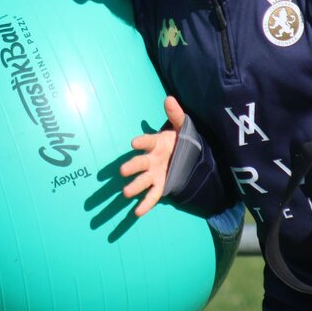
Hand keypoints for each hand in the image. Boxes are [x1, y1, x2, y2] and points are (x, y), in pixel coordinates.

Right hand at [120, 96, 185, 216]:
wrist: (188, 154)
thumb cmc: (181, 139)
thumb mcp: (182, 126)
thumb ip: (176, 114)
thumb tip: (169, 98)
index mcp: (156, 143)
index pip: (148, 141)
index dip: (142, 141)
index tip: (134, 142)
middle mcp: (151, 159)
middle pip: (140, 163)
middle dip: (131, 167)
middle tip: (122, 171)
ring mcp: (154, 173)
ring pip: (142, 181)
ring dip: (134, 187)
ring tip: (125, 193)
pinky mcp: (160, 185)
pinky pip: (152, 196)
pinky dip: (145, 204)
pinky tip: (137, 212)